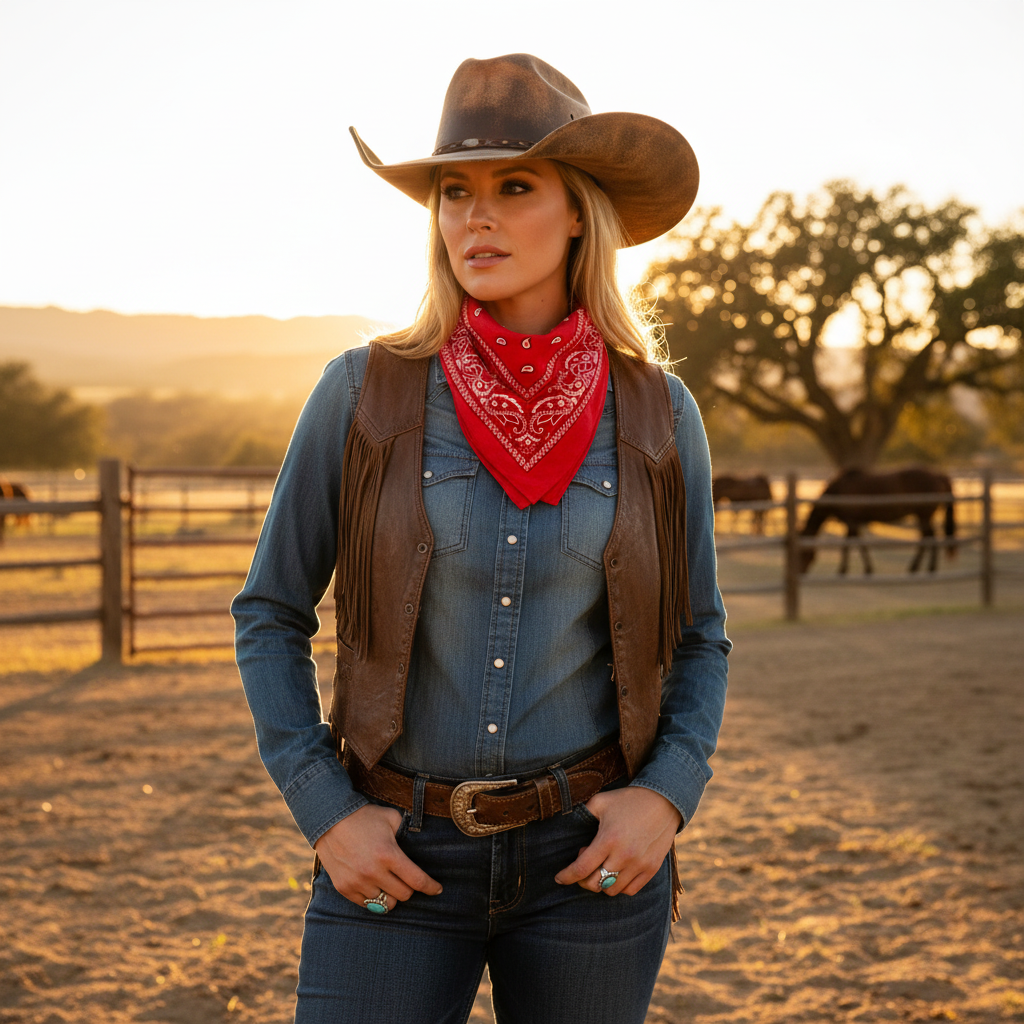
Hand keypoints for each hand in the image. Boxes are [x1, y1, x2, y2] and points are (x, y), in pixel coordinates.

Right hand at [313, 803, 441, 910]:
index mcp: (389, 854)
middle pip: (404, 895)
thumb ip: (407, 831)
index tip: (437, 889)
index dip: (430, 887)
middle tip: (406, 879)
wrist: (330, 819)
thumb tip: (420, 843)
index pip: (417, 880)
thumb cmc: (364, 817)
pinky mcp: (344, 888)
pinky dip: (374, 898)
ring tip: (389, 883)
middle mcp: (373, 872)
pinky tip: (374, 885)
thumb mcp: (391, 817)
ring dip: (391, 894)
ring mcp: (357, 882)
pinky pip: (366, 905)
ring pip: (385, 903)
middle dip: (410, 888)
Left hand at [554, 787, 680, 895]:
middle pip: (595, 884)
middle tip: (584, 865)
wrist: (663, 800)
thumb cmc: (628, 800)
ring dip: (601, 882)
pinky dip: (619, 886)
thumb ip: (582, 814)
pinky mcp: (651, 869)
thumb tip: (567, 825)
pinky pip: (630, 890)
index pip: (582, 868)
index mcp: (608, 839)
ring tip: (602, 864)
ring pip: (612, 890)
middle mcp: (624, 855)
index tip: (559, 878)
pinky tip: (616, 871)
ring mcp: (640, 864)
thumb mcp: (601, 801)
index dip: (567, 876)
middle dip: (583, 880)